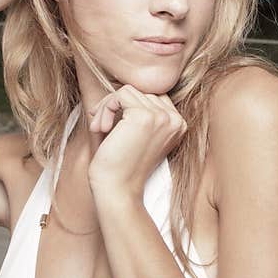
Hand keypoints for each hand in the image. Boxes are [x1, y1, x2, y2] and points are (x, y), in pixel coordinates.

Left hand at [85, 85, 187, 200]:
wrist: (117, 190)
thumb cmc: (120, 165)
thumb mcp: (134, 134)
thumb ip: (136, 111)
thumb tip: (120, 86)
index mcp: (177, 124)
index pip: (150, 96)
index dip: (126, 105)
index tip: (109, 123)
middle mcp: (175, 119)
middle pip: (139, 91)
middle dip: (114, 105)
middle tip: (100, 126)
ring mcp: (162, 117)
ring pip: (127, 91)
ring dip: (106, 107)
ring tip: (100, 129)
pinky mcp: (144, 116)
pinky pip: (119, 95)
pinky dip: (104, 108)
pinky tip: (100, 129)